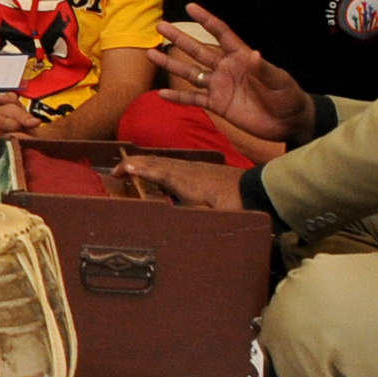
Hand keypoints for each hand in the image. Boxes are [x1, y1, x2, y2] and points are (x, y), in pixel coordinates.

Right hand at [111, 154, 245, 208]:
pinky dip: (160, 164)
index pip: (158, 172)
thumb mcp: (215, 216)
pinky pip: (175, 163)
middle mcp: (189, 171)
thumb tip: (170, 214)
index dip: (138, 170)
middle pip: (157, 162)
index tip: (121, 170)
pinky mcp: (203, 169)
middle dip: (135, 164)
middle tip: (117, 170)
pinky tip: (160, 168)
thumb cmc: (238, 206)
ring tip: (131, 166)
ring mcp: (197, 168)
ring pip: (166, 161)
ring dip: (146, 163)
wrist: (260, 191)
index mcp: (188, 182)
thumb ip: (192, 214)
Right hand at [147, 4, 310, 142]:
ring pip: (190, 73)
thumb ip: (263, 69)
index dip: (206, 20)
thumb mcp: (279, 80)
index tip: (190, 7)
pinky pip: (193, 99)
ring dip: (171, 64)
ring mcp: (219, 86)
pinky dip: (178, 97)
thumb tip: (253, 54)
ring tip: (151, 54)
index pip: (221, 34)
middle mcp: (226, 68)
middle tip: (160, 25)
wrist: (287, 123)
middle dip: (180, 38)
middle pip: (198, 50)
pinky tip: (161, 94)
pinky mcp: (217, 105)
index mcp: (241, 57)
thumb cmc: (287, 96)